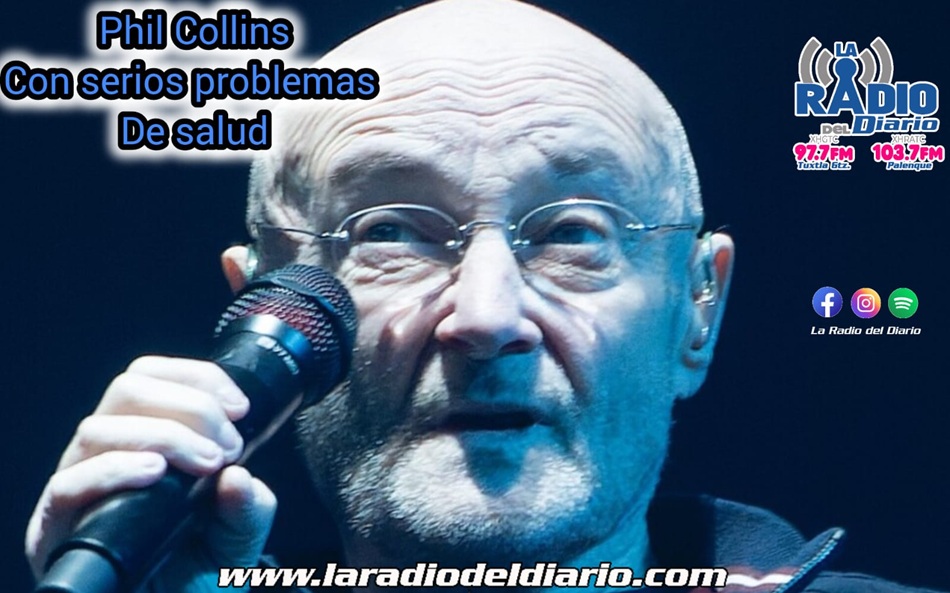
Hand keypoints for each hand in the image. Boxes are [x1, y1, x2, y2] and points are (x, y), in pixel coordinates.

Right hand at [25, 356, 276, 591]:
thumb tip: (238, 478)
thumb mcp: (240, 535)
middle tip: (227, 447)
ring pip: (98, 428)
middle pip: (128, 389)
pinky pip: (67, 485)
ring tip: (205, 466)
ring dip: (165, 436)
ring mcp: (79, 488)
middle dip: (190, 406)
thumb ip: (250, 505)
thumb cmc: (197, 570)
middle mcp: (106, 455)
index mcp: (144, 439)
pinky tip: (153, 474)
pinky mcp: (55, 528)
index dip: (198, 378)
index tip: (239, 408)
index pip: (153, 376)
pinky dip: (113, 470)